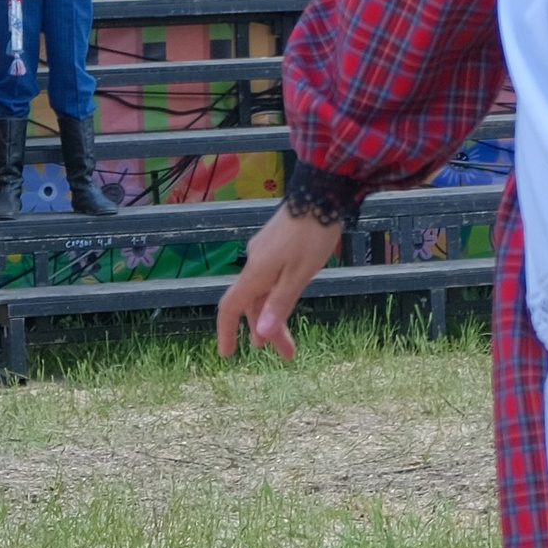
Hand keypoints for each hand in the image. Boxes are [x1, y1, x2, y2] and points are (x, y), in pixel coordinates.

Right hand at [216, 205, 340, 362]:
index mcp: (256, 273)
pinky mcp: (276, 244)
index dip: (227, 332)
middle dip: (267, 330)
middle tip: (287, 354)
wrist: (320, 194)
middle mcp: (254, 263)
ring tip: (289, 339)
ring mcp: (264, 253)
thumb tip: (261, 334)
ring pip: (264, 291)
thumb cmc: (312, 235)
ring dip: (274, 315)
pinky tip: (288, 301)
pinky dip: (277, 296)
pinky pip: (270, 278)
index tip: (227, 354)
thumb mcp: (299, 274)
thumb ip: (280, 303)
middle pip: (253, 304)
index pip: (231, 307)